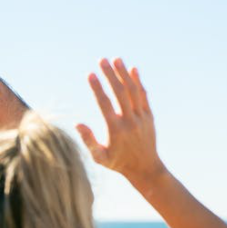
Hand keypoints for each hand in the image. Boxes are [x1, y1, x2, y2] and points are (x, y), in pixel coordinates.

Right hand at [76, 59, 165, 183]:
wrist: (145, 168)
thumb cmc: (118, 163)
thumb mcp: (100, 157)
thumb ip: (89, 141)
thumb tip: (77, 123)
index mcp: (116, 129)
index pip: (104, 104)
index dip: (97, 88)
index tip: (90, 74)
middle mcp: (130, 121)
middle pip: (120, 92)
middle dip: (110, 74)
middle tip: (101, 59)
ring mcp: (141, 117)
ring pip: (133, 91)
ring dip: (124, 73)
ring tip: (116, 59)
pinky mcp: (149, 116)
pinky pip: (143, 95)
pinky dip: (138, 82)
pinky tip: (132, 69)